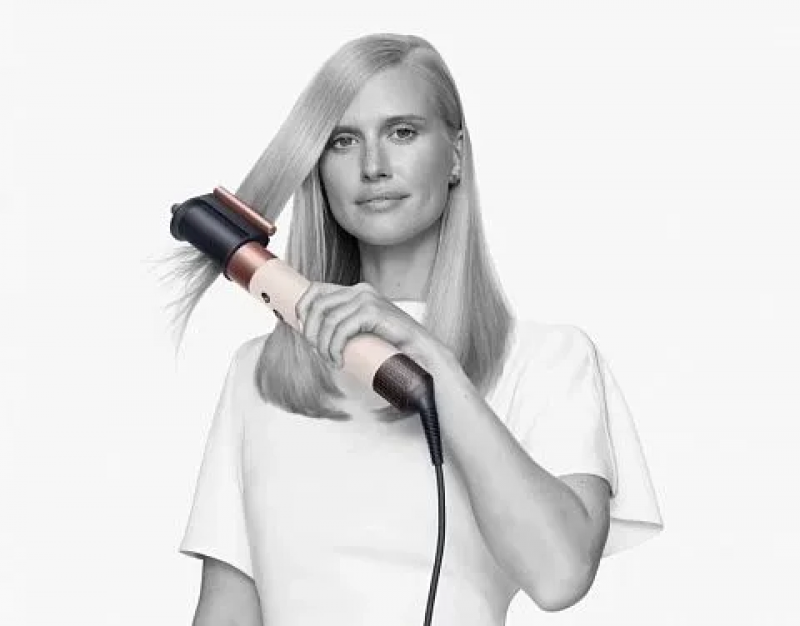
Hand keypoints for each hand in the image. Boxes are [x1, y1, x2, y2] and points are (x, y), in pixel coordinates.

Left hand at [294, 281, 454, 374]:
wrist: (423, 355)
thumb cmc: (392, 348)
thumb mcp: (361, 333)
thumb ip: (342, 327)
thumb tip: (309, 333)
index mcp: (357, 291)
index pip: (316, 289)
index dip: (302, 308)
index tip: (300, 329)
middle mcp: (361, 290)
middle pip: (317, 304)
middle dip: (310, 331)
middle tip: (318, 352)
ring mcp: (368, 299)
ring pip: (327, 319)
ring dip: (323, 345)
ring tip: (331, 361)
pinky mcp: (373, 312)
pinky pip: (340, 329)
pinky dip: (334, 348)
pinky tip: (339, 360)